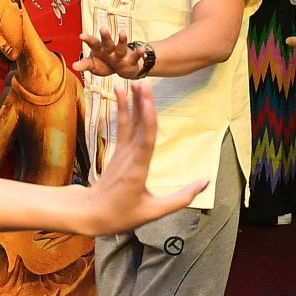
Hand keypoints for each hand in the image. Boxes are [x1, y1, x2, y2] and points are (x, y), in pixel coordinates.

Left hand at [73, 81, 203, 233]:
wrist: (90, 213)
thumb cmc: (121, 214)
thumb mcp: (154, 212)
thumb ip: (181, 198)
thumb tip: (205, 182)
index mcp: (138, 170)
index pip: (146, 139)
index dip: (148, 118)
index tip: (148, 98)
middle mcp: (129, 156)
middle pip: (138, 125)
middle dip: (141, 103)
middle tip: (144, 81)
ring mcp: (121, 152)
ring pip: (128, 123)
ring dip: (131, 102)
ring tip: (134, 82)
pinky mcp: (117, 151)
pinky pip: (121, 127)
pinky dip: (122, 109)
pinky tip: (120, 94)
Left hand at [78, 27, 145, 78]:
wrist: (123, 68)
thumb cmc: (105, 64)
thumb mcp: (94, 65)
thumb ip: (85, 64)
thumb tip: (73, 66)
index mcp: (100, 50)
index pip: (93, 43)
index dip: (88, 39)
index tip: (81, 36)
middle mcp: (110, 50)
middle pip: (107, 43)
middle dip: (105, 36)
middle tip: (103, 29)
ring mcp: (121, 53)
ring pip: (121, 47)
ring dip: (122, 40)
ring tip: (123, 33)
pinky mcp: (131, 59)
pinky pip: (135, 56)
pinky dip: (139, 52)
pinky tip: (142, 49)